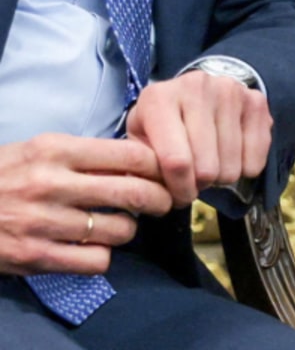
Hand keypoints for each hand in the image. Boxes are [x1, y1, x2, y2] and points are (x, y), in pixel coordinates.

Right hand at [0, 133, 171, 275]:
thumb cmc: (4, 174)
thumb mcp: (40, 149)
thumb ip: (84, 154)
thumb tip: (136, 159)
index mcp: (57, 150)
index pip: (129, 153)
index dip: (156, 164)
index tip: (164, 170)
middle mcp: (52, 183)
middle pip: (131, 191)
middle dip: (159, 198)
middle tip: (164, 201)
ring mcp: (43, 222)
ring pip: (118, 229)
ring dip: (129, 229)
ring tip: (121, 224)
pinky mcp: (35, 257)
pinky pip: (94, 261)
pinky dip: (104, 256)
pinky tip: (94, 247)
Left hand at [125, 71, 272, 207]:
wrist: (193, 91)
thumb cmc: (162, 123)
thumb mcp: (139, 140)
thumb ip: (139, 167)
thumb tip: (151, 196)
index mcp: (159, 99)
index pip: (176, 161)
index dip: (179, 189)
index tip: (179, 197)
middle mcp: (197, 87)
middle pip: (207, 167)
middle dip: (200, 184)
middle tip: (194, 178)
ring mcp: (231, 91)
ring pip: (232, 165)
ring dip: (221, 176)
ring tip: (210, 163)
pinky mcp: (256, 99)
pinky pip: (257, 154)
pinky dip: (246, 167)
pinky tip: (232, 155)